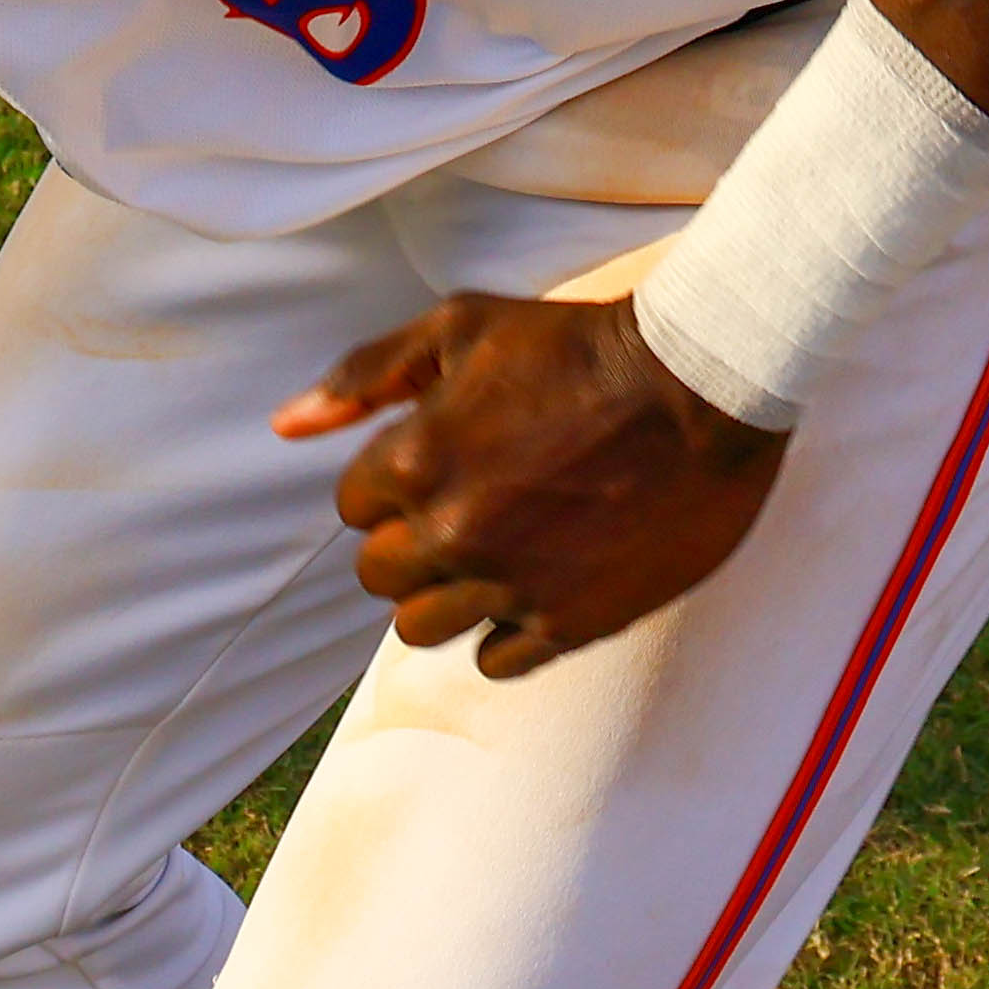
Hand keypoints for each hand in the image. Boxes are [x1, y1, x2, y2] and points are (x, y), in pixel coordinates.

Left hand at [275, 293, 779, 675]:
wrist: (702, 383)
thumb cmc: (578, 345)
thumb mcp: (461, 327)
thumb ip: (367, 376)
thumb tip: (286, 426)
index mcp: (416, 461)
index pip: (353, 509)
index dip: (390, 487)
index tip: (437, 467)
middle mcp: (454, 533)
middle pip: (379, 577)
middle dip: (408, 546)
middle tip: (463, 513)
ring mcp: (512, 584)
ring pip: (423, 630)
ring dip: (446, 596)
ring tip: (493, 556)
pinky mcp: (571, 621)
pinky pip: (497, 660)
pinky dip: (505, 632)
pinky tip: (537, 586)